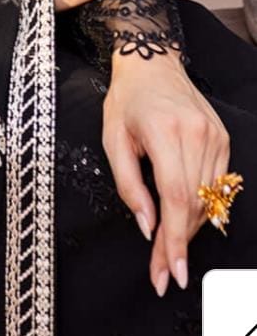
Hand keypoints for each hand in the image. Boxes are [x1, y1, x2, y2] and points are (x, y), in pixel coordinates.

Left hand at [103, 54, 229, 294]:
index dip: (175, 240)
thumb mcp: (112, 140)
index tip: (172, 271)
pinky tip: (181, 216)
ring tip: (167, 247)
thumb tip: (148, 226)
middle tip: (162, 271)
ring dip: (189, 228)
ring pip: (207, 200)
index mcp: (165, 131)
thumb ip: (128, 186)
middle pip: (193, 204)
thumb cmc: (126, 101)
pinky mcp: (223, 139)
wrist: (152, 63)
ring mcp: (215, 136)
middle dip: (178, 243)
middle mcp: (196, 134)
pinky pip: (215, 185)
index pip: (176, 197)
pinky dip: (199, 206)